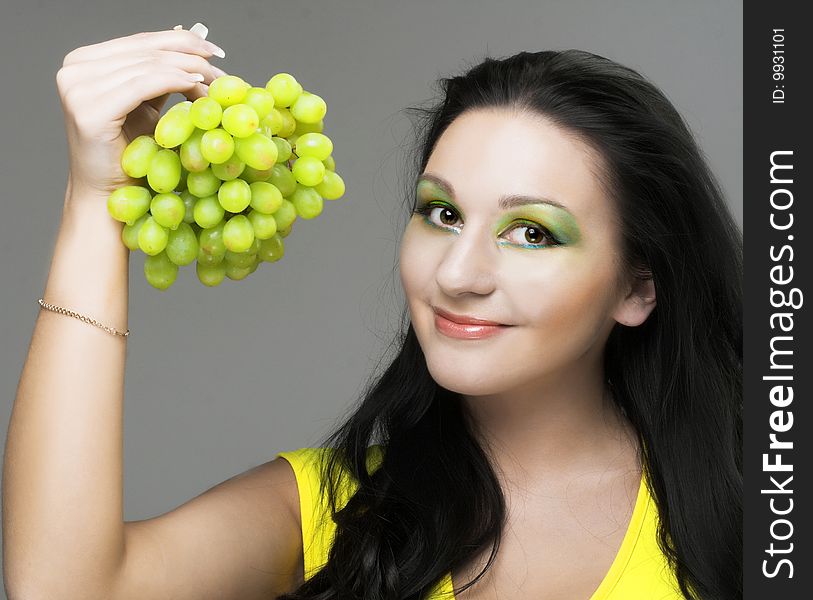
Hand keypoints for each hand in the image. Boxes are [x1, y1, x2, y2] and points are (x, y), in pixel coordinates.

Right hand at [56, 26, 226, 205]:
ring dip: (189, 71)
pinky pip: (144, 85)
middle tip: (221, 68)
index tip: (214, 51)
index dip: (181, 40)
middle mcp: (74, 69)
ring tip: (216, 84)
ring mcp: (78, 88)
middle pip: (146, 50)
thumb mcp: (145, 106)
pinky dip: (175, 82)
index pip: (140, 41)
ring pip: (149, 65)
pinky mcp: (90, 110)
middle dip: (190, 56)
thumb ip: (159, 75)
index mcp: (83, 62)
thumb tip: (192, 41)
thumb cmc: (130, 154)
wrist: (108, 195)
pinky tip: (197, 87)